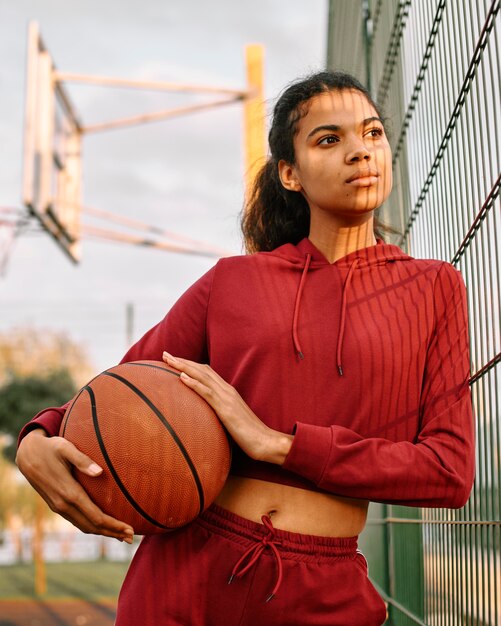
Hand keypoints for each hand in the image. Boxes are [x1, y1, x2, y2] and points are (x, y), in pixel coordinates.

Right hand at [16, 429, 133, 541]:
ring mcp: (58, 507)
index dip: (114, 525)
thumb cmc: (50, 447)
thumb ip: (82, 460)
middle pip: (92, 526)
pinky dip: (92, 527)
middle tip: (131, 538)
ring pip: (84, 526)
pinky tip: (102, 526)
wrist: (27, 454)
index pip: (96, 516)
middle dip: (112, 533)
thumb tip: (100, 472)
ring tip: (121, 535)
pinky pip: (77, 521)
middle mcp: (63, 504)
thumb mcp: (65, 448)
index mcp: (68, 492)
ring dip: (103, 532)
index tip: (130, 529)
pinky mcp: (56, 506)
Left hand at [162, 352, 292, 463]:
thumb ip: (219, 413)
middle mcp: (227, 390)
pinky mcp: (226, 409)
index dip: (190, 364)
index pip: (206, 372)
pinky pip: (207, 393)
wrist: (265, 441)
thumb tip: (205, 415)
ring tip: (168, 360)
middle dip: (182, 361)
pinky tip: (182, 378)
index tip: (174, 360)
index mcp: (227, 391)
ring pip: (202, 376)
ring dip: (183, 366)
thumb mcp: (231, 420)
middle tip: (165, 354)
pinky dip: (194, 383)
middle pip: (202, 369)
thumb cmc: (249, 434)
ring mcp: (227, 398)